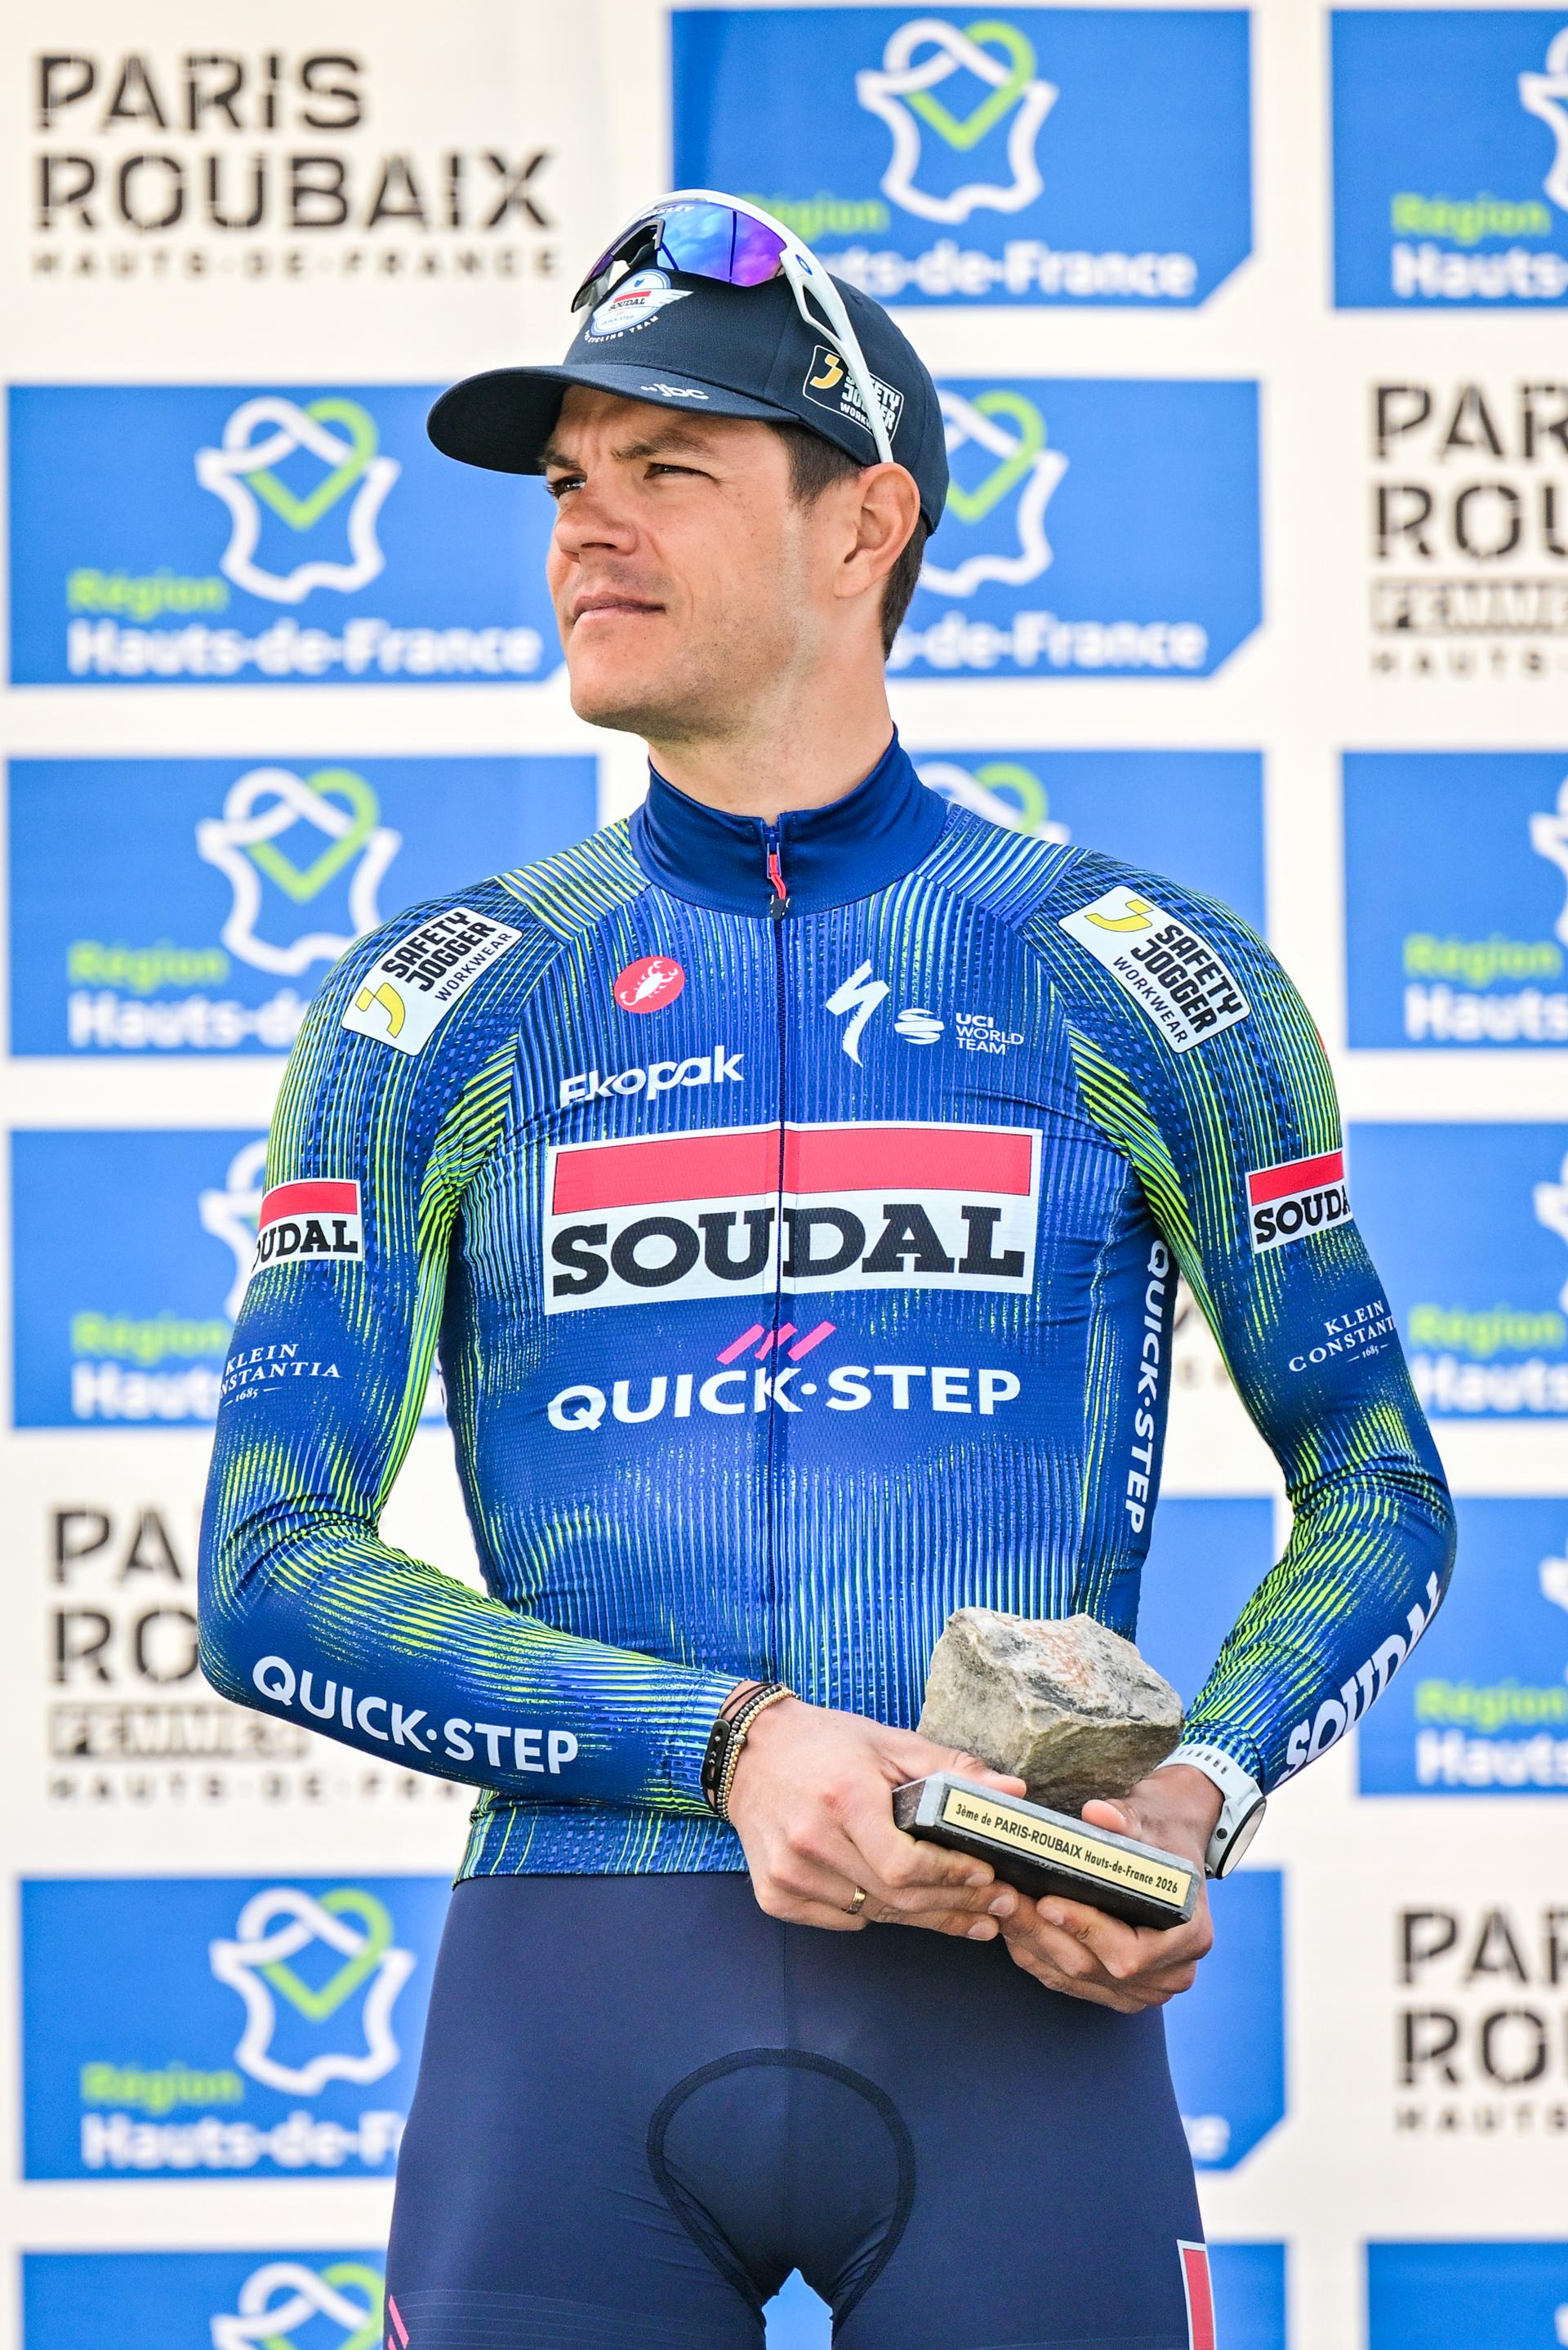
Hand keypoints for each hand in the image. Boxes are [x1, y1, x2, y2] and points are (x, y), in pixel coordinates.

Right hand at [725, 1696, 1027, 1938]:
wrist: (750, 1753)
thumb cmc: (827, 1744)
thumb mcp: (890, 1744)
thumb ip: (951, 1770)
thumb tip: (1014, 1791)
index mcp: (843, 1797)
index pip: (905, 1865)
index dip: (951, 1877)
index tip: (988, 1876)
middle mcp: (810, 1840)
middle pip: (895, 1897)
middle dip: (953, 1906)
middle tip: (996, 1908)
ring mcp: (788, 1873)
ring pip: (872, 1914)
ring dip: (922, 1917)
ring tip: (967, 1915)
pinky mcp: (774, 1895)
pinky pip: (842, 1919)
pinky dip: (875, 1913)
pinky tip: (902, 1903)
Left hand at [992, 1763, 1220, 2011]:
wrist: (1173, 1851)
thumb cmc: (1163, 1835)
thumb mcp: (1149, 1820)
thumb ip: (1125, 1819)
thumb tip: (1097, 1814)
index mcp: (1191, 1937)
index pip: (1129, 1952)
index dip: (1086, 1930)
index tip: (1047, 1902)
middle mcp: (1172, 1974)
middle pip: (1095, 1969)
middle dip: (1044, 1935)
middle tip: (1006, 1901)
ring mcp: (1145, 1991)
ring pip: (1075, 1979)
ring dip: (1033, 1946)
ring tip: (1002, 1909)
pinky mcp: (1118, 1993)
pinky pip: (1068, 1983)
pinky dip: (1038, 1956)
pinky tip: (1013, 1927)